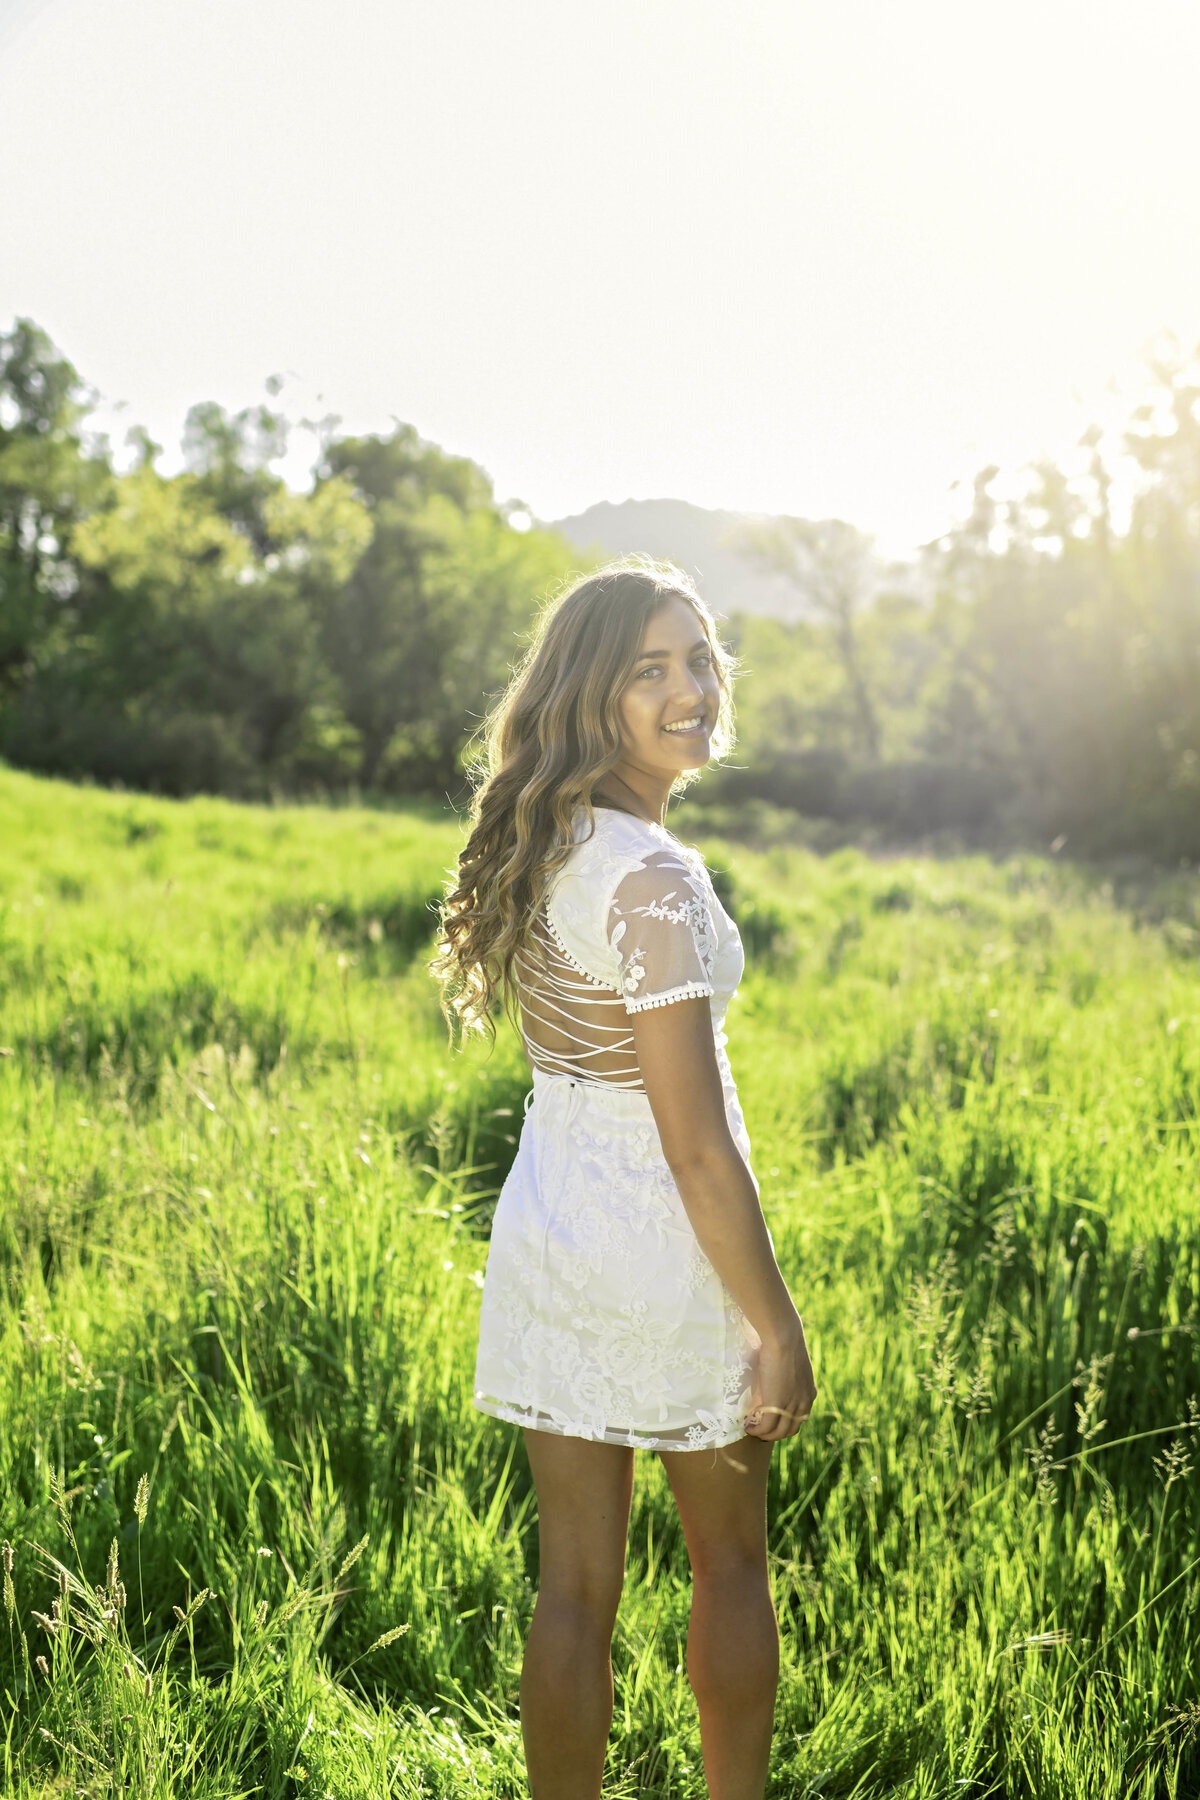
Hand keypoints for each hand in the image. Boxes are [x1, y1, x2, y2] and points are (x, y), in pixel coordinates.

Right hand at [744, 1321, 816, 1441]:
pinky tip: (747, 1426)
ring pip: (778, 1432)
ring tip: (751, 1429)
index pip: (800, 1418)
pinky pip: (766, 1427)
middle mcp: (804, 1403)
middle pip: (790, 1430)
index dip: (785, 1423)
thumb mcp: (790, 1361)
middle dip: (775, 1434)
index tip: (772, 1422)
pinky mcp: (777, 1405)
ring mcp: (792, 1406)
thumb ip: (786, 1372)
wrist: (783, 1337)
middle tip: (760, 1430)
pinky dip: (756, 1430)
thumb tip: (773, 1370)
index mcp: (809, 1392)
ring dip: (764, 1434)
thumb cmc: (784, 1340)